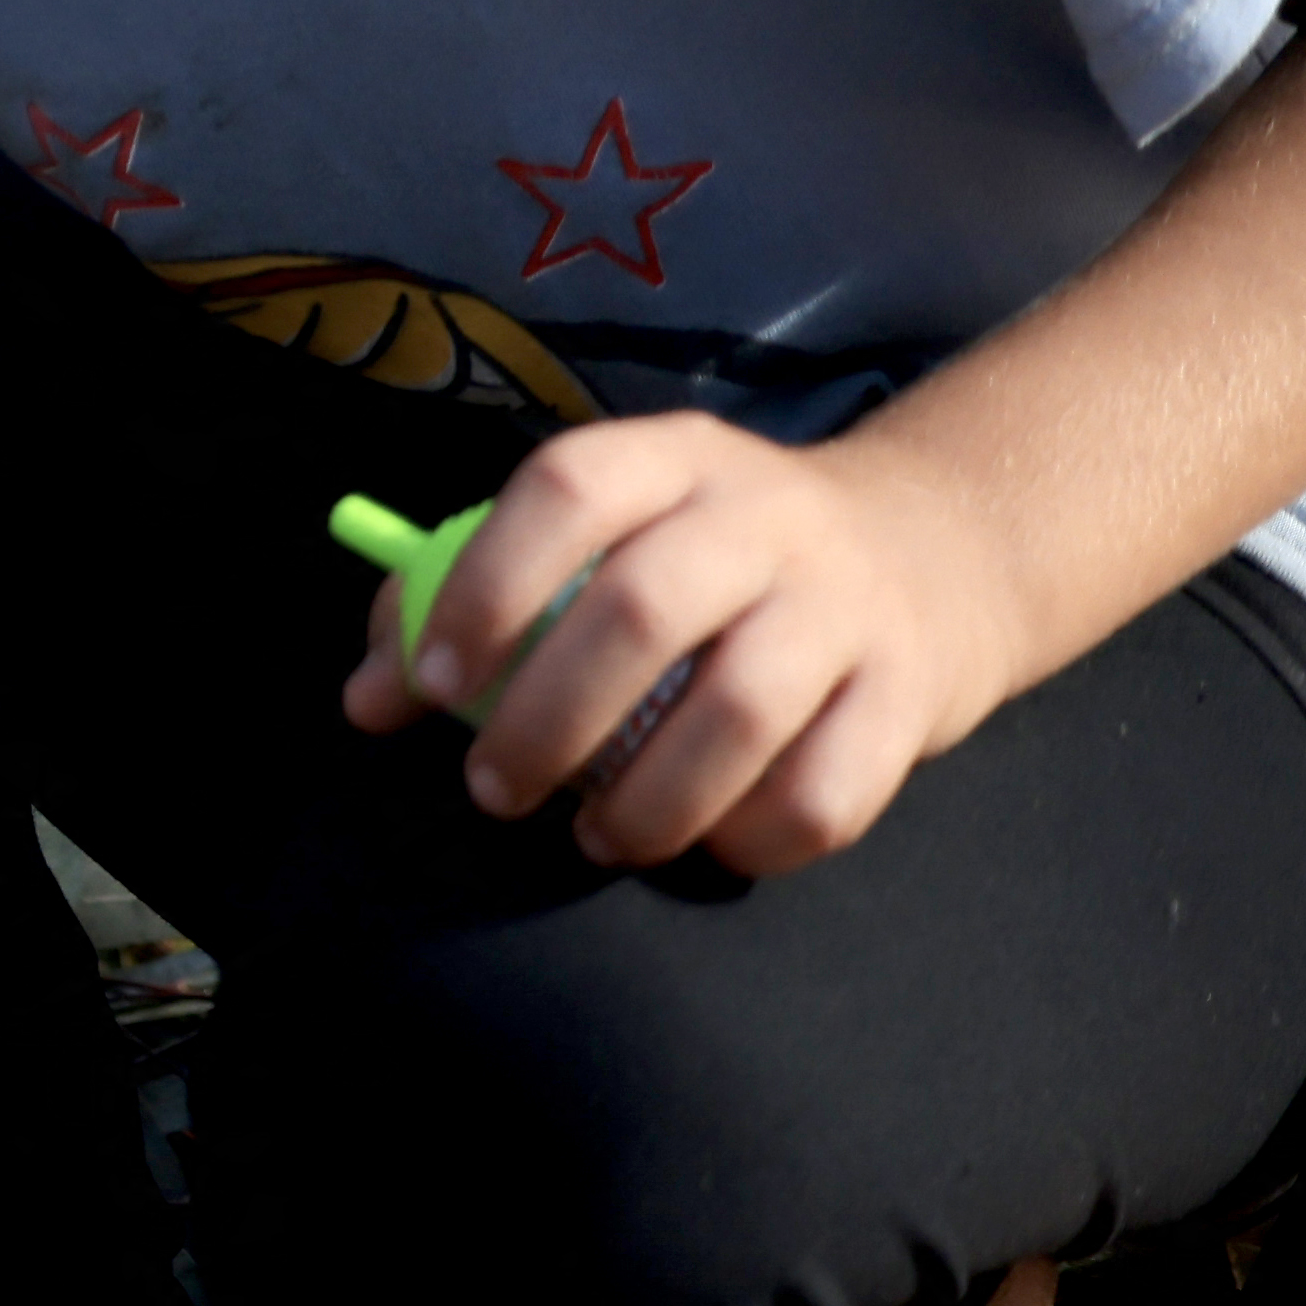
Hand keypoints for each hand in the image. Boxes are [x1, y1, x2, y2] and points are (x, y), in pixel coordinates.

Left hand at [334, 410, 1024, 875]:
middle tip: (492, 787)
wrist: (939, 550)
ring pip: (739, 712)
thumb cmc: (719, 555)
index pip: (566, 489)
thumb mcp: (612, 532)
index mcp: (671, 461)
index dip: (485, 584)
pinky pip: (827, 792)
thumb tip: (366, 698)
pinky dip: (750, 839)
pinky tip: (706, 844)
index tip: (431, 681)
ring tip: (594, 835)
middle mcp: (766, 519)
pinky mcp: (912, 696)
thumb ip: (472, 597)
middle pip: (643, 610)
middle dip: (545, 718)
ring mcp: (850, 605)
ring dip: (645, 799)